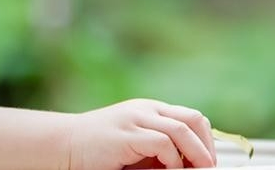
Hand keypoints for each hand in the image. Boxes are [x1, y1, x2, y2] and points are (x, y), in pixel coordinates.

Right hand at [67, 99, 215, 169]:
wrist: (66, 144)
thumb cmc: (100, 150)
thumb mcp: (136, 147)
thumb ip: (159, 150)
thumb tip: (188, 166)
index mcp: (150, 110)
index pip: (191, 117)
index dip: (206, 140)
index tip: (208, 163)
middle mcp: (146, 109)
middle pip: (192, 119)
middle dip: (206, 146)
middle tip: (208, 168)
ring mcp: (136, 118)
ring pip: (181, 129)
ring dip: (196, 155)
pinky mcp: (127, 134)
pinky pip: (161, 142)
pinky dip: (172, 160)